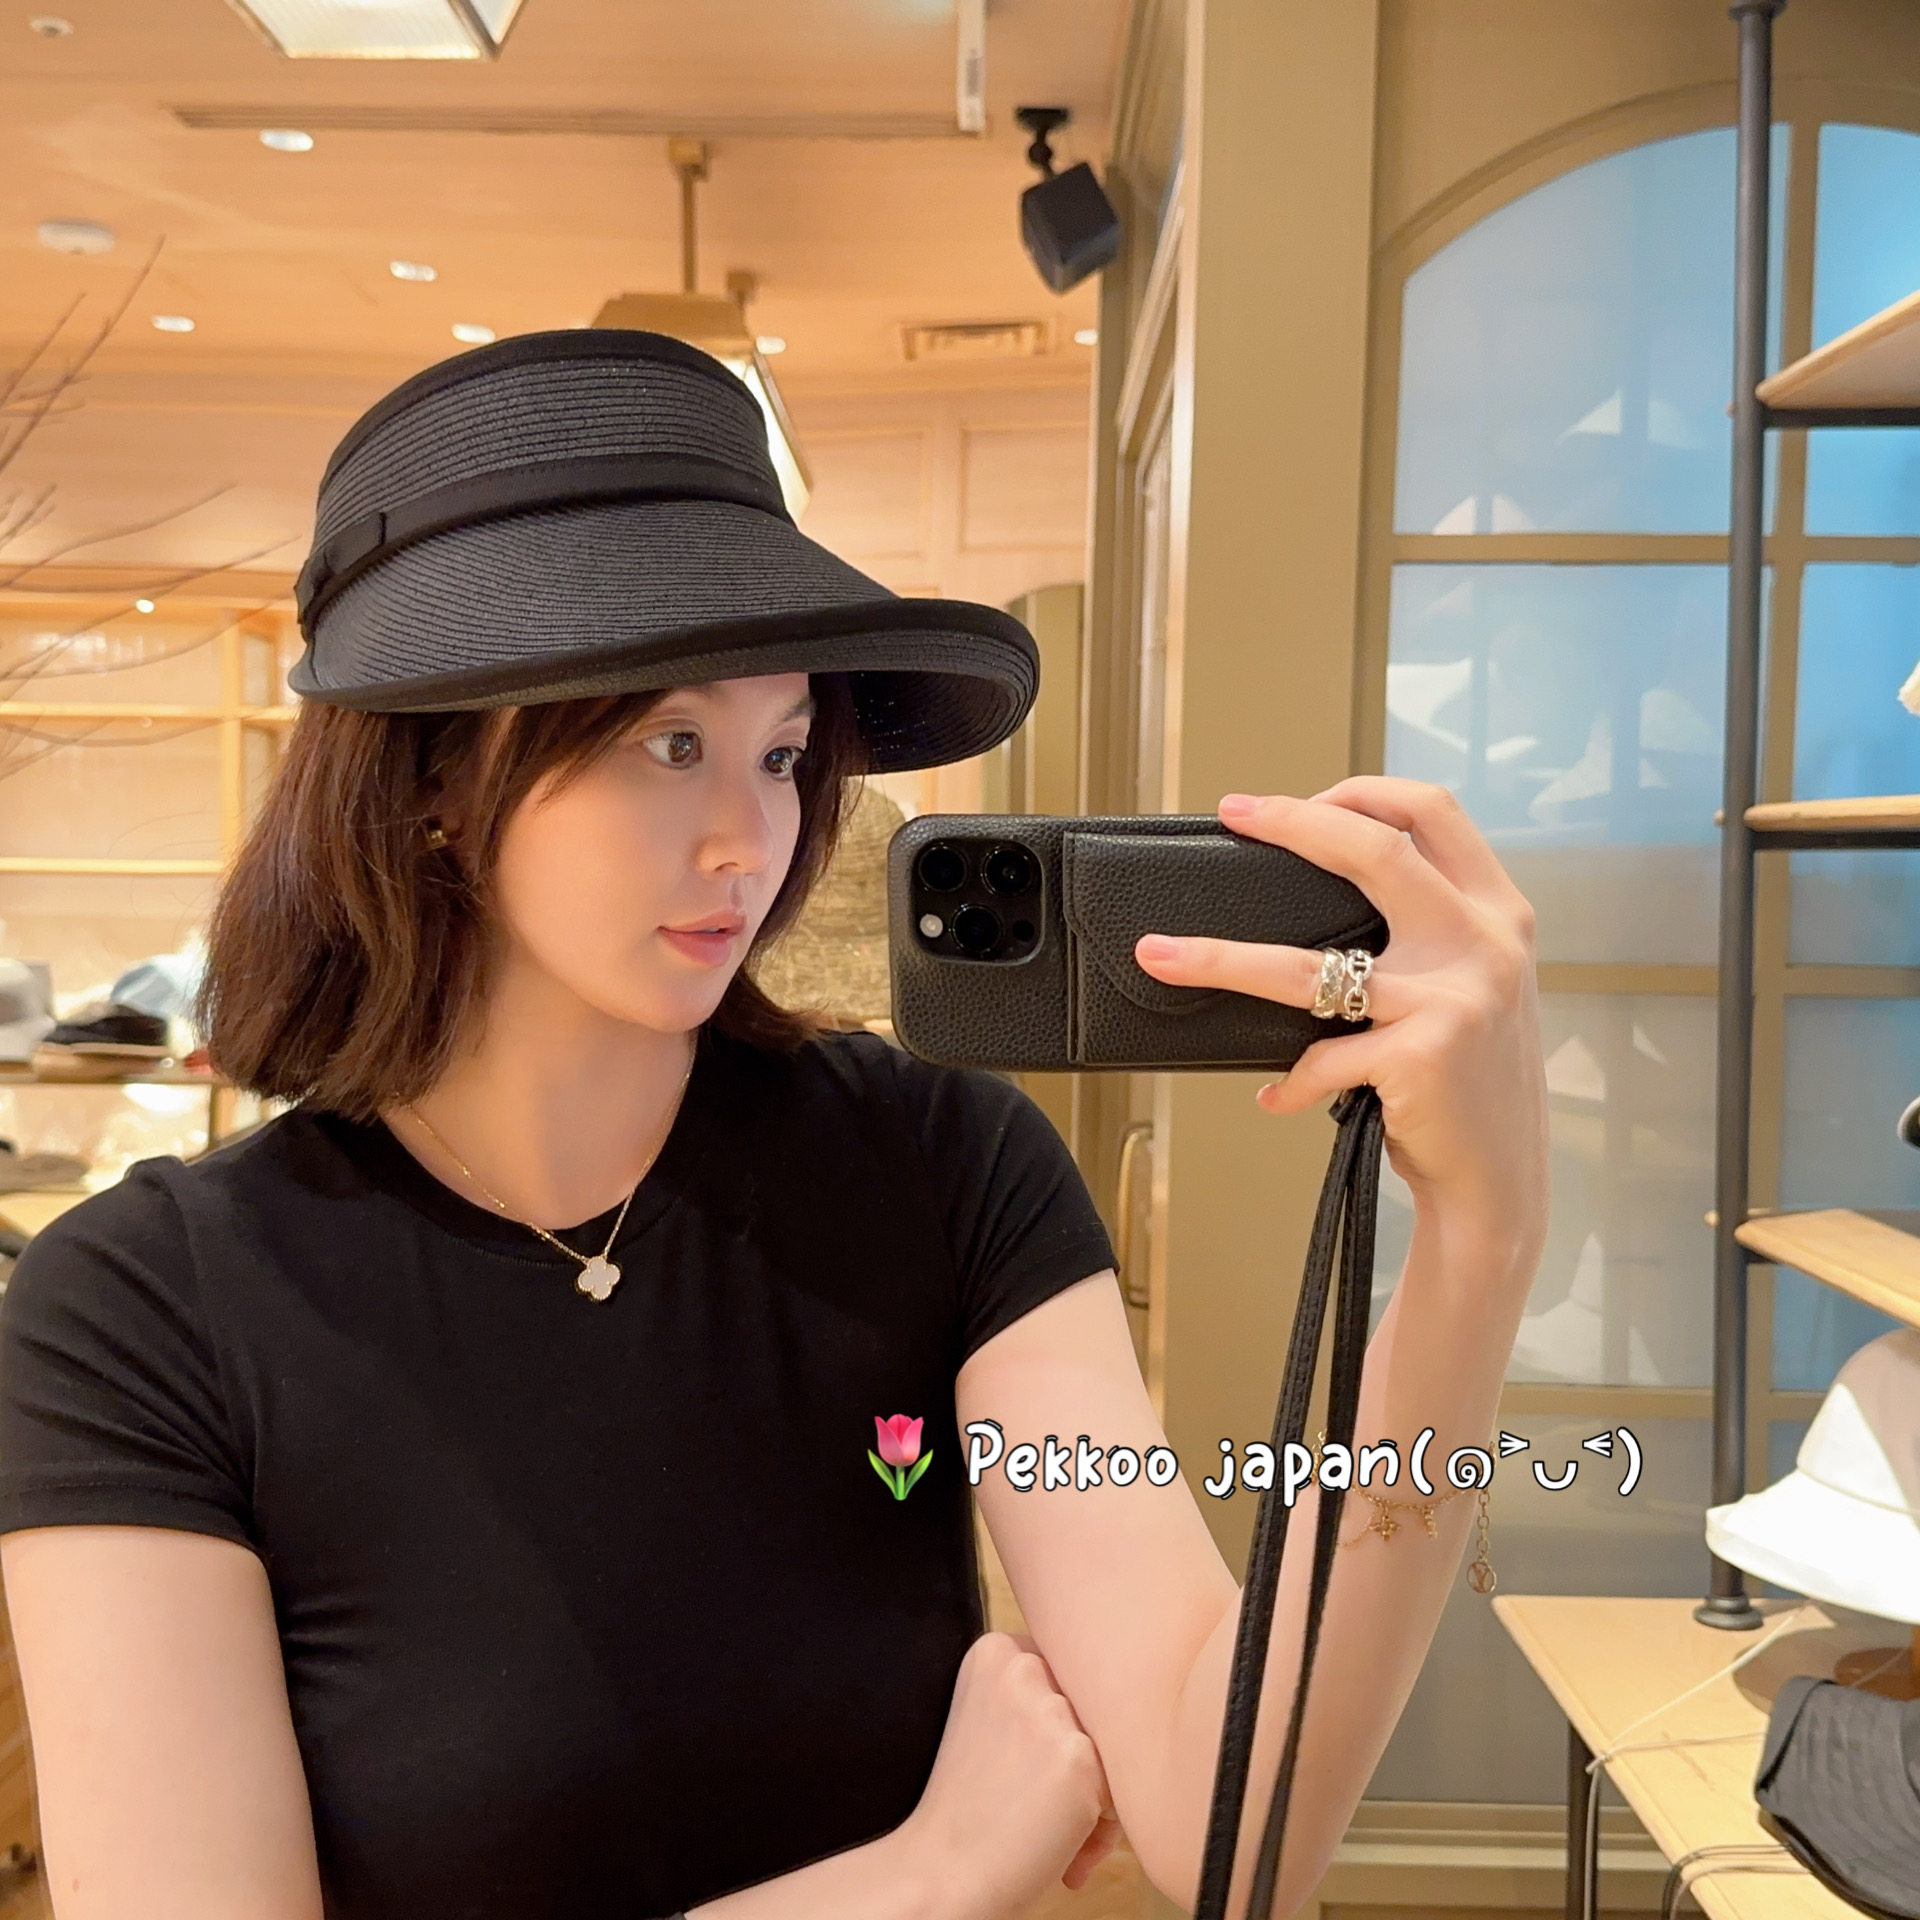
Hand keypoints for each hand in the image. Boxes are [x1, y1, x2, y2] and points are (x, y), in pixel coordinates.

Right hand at [896, 1630, 1116, 1918]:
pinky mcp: (1078, 1756)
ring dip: (1096, 1793)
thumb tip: (1125, 1711)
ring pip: (1112, 1745)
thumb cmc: (971, 1809)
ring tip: (1049, 1829)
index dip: (1058, 1728)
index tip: (1027, 1765)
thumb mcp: (987, 1721)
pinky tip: (1063, 1848)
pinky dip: (1102, 1824)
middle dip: (1081, 1758)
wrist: (942, 1874)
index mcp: (995, 1652)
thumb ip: (1040, 1699)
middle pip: (1091, 1707)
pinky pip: (1121, 1787)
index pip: (1067, 1676)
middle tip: (1039, 1801)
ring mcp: (1051, 1710)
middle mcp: (1023, 1668)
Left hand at [1133, 779, 1547, 1243]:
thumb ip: (1427, 933)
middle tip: (1232, 813)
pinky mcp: (1421, 1056)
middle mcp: (1484, 942)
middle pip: (1373, 852)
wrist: (1501, 1181)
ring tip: (1160, 955)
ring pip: (1307, 967)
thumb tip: (1313, 894)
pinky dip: (1292, 1082)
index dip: (1359, 791)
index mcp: (1497, 911)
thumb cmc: (1469, 1080)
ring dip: (1220, 960)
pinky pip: (1321, 1058)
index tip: (1291, 801)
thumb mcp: (1472, 985)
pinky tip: (1278, 1097)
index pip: (1432, 812)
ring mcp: (1454, 998)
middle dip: (1292, 822)